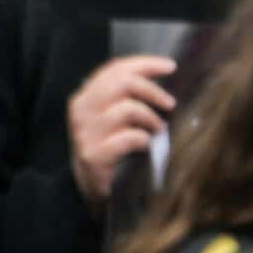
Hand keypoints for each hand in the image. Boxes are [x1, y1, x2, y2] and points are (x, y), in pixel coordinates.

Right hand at [66, 54, 178, 207]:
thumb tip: (162, 80)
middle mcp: (82, 110)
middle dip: (152, 89)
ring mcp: (86, 133)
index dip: (145, 63)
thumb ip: (125, 98)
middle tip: (171, 103)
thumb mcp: (110, 119)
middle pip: (122, 83)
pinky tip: (147, 146)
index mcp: (85, 96)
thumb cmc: (107, 149)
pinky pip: (129, 138)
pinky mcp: (95, 155)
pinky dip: (144, 140)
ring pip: (127, 109)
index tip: (171, 67)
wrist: (87, 189)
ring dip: (152, 119)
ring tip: (160, 130)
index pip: (115, 68)